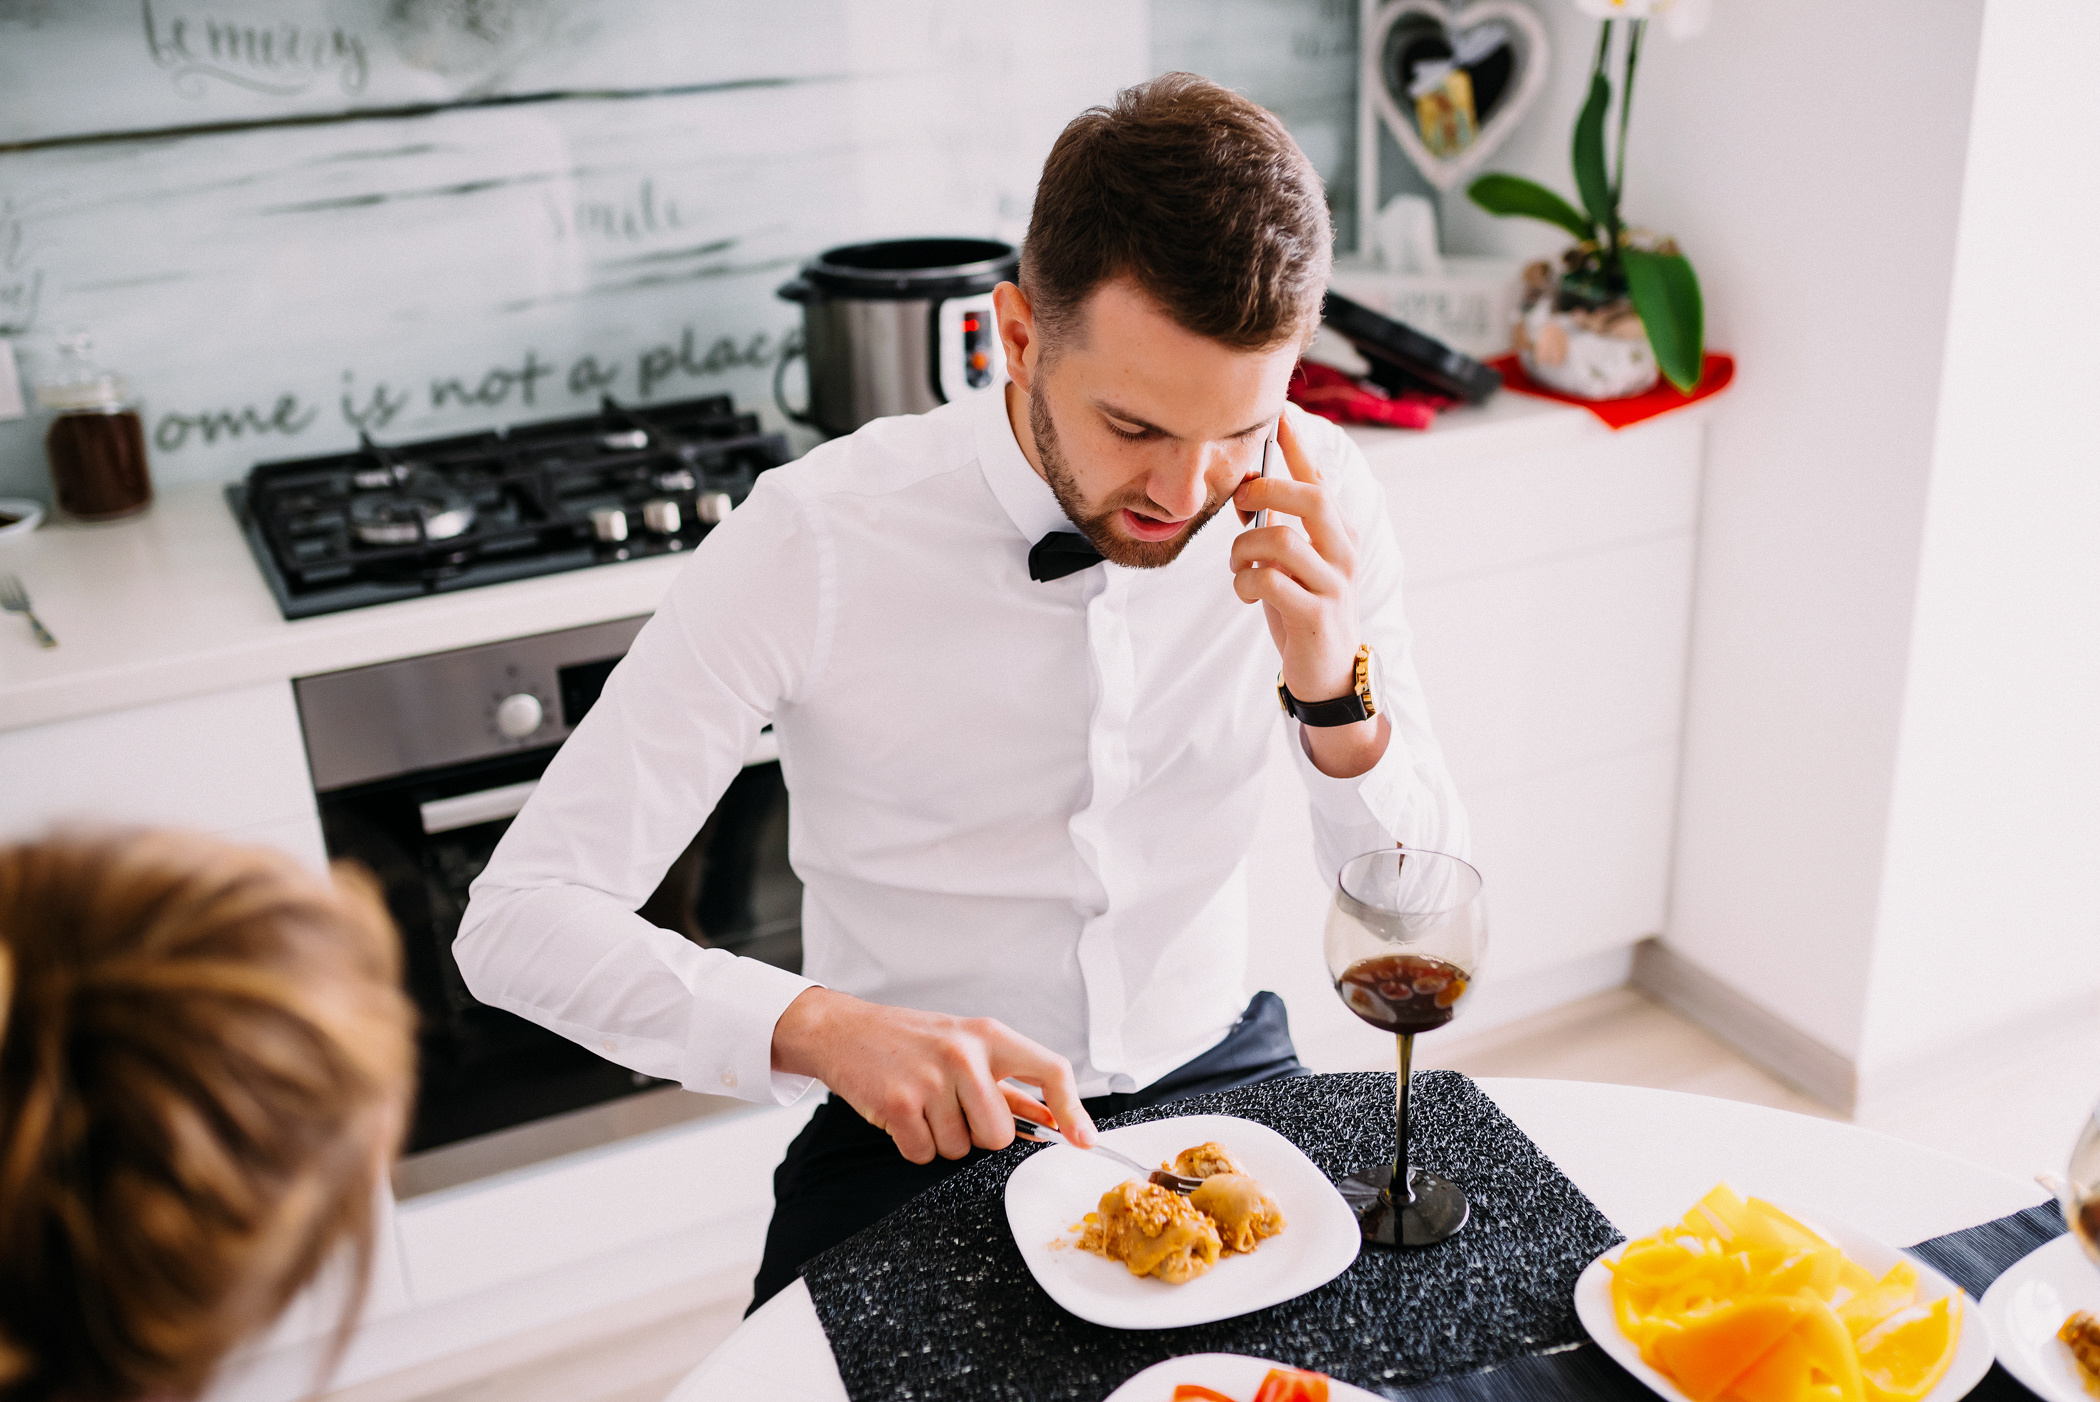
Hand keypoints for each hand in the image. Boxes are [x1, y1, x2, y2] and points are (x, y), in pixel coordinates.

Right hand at [769, 987, 1095, 1163]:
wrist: (844, 1030)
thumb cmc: (911, 1040)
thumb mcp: (965, 1047)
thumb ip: (1010, 1085)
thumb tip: (1054, 1120)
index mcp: (989, 1035)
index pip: (1050, 1069)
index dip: (1073, 1109)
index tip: (1084, 1139)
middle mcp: (964, 1054)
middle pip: (999, 1135)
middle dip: (978, 1135)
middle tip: (952, 1109)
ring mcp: (930, 1079)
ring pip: (959, 1149)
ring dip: (941, 1139)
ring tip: (922, 1104)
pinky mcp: (898, 1103)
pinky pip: (924, 1154)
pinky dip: (914, 1145)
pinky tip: (902, 1115)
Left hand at [1230, 404, 1388, 778]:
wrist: (1327, 672)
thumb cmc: (1303, 608)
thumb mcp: (1291, 562)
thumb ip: (1274, 525)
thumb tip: (1243, 487)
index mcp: (1338, 532)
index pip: (1318, 477)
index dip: (1297, 443)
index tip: (1278, 410)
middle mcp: (1343, 551)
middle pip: (1311, 497)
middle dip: (1267, 490)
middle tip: (1242, 501)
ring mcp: (1333, 583)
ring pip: (1283, 540)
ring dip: (1246, 548)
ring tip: (1239, 565)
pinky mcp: (1316, 615)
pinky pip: (1272, 583)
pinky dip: (1247, 583)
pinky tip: (1247, 591)